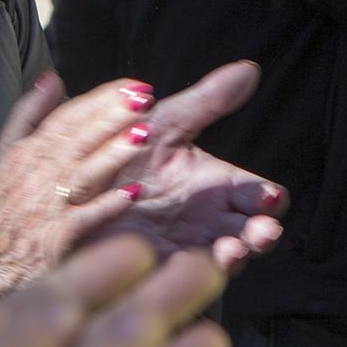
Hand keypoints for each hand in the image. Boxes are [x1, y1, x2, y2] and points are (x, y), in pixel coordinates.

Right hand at [0, 73, 163, 310]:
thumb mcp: (2, 154)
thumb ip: (28, 115)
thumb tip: (53, 78)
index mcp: (25, 152)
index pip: (66, 118)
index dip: (100, 99)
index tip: (132, 85)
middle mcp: (34, 175)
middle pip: (76, 139)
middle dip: (111, 115)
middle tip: (144, 96)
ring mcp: (44, 208)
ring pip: (82, 174)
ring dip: (113, 154)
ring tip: (143, 134)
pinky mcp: (51, 242)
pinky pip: (82, 220)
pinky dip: (105, 207)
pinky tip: (132, 195)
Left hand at [87, 62, 286, 273]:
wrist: (75, 181)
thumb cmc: (125, 149)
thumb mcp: (164, 123)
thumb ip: (205, 101)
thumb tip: (249, 68)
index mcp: (218, 184)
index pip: (261, 195)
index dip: (271, 199)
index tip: (269, 198)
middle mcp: (210, 219)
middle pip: (256, 232)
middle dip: (264, 234)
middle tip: (263, 232)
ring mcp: (188, 245)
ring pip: (227, 259)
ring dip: (236, 257)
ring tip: (231, 251)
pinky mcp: (160, 266)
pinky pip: (183, 277)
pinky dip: (191, 274)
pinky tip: (188, 264)